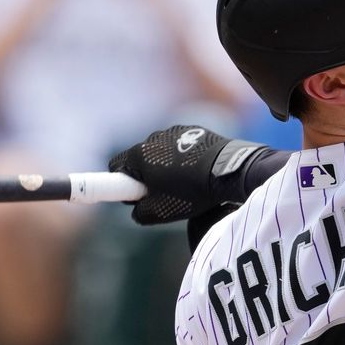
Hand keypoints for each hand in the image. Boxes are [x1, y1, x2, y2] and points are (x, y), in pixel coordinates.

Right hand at [109, 125, 280, 226]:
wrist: (228, 172)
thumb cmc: (191, 192)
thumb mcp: (161, 211)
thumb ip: (140, 213)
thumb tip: (136, 210)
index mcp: (140, 154)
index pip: (116, 166)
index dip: (122, 183)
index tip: (135, 194)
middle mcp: (153, 138)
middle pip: (139, 158)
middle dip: (145, 175)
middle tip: (162, 193)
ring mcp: (174, 131)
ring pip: (160, 151)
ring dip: (165, 166)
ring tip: (185, 183)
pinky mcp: (193, 131)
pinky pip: (179, 145)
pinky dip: (182, 157)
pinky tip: (196, 171)